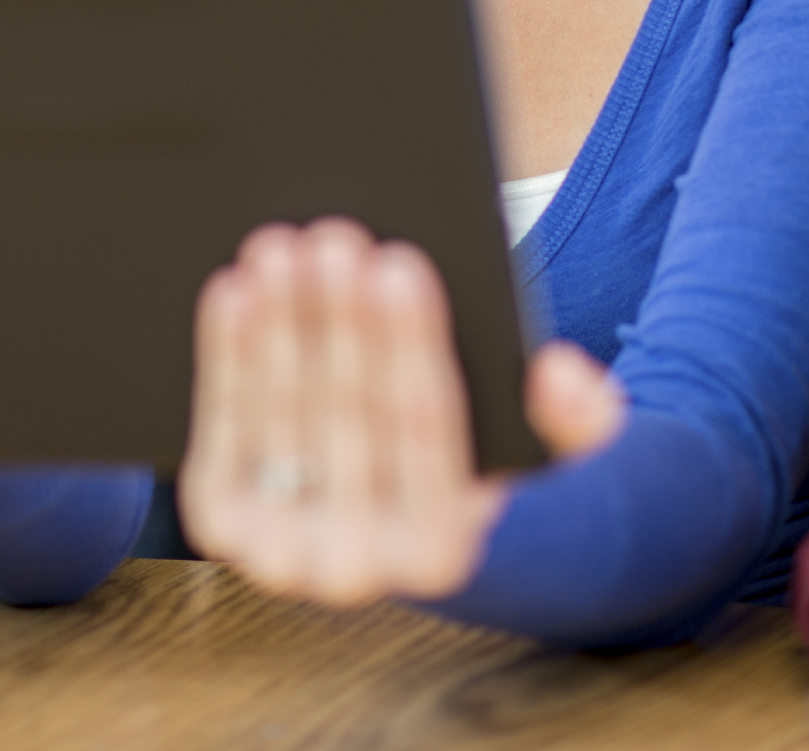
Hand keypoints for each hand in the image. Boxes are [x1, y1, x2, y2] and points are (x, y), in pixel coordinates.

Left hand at [177, 217, 624, 607]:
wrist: (392, 529)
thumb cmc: (480, 468)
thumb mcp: (566, 454)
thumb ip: (584, 419)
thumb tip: (557, 373)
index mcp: (443, 552)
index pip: (423, 428)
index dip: (408, 341)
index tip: (398, 263)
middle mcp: (356, 569)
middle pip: (345, 416)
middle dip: (337, 320)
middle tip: (332, 240)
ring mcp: (281, 551)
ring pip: (279, 417)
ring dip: (275, 326)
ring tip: (281, 250)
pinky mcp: (225, 526)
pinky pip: (223, 429)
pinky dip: (226, 358)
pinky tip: (235, 295)